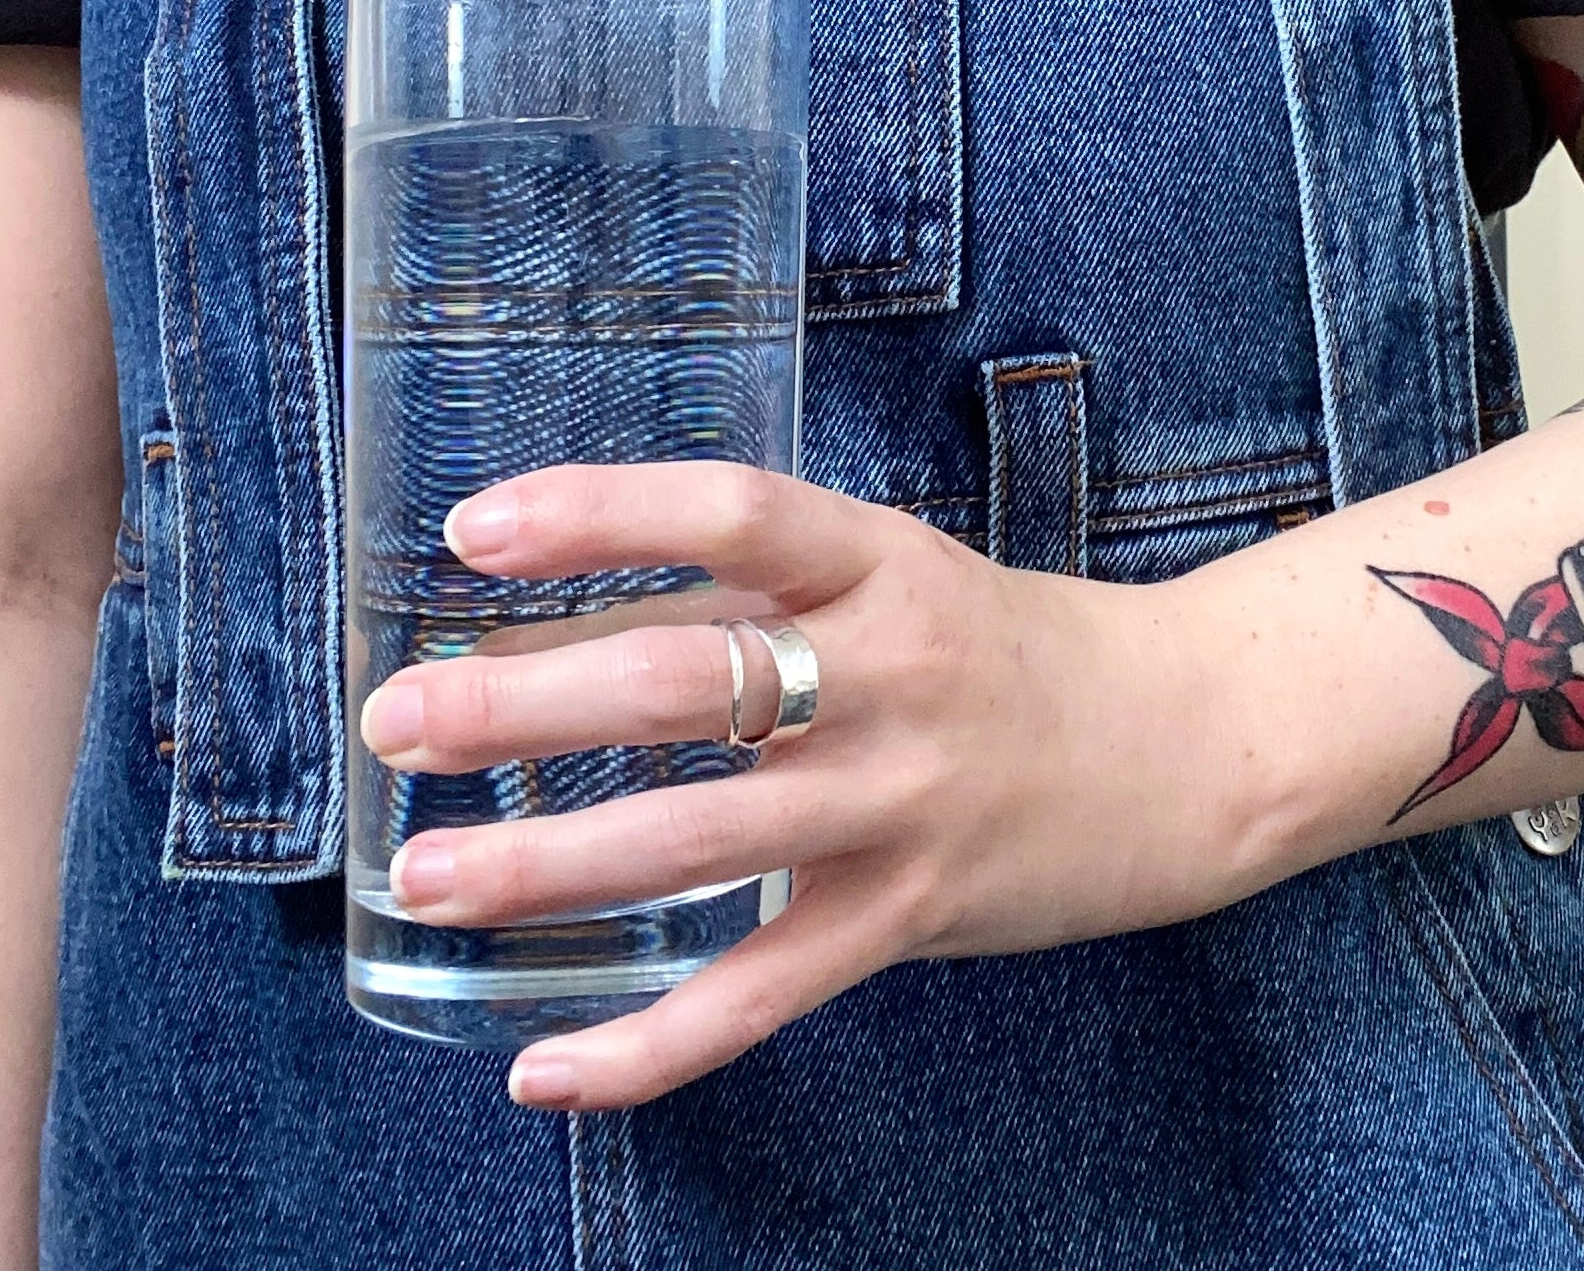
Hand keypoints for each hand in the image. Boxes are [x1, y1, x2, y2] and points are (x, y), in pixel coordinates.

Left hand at [359, 466, 1265, 1110]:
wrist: (1185, 740)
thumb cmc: (1006, 648)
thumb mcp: (896, 581)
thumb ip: (752, 601)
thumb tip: (554, 628)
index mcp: (884, 564)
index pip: (738, 514)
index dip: (606, 514)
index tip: (474, 531)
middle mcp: (895, 672)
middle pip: (697, 682)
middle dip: (531, 706)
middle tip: (398, 722)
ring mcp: (906, 800)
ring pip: (710, 838)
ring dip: (555, 866)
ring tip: (429, 879)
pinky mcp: (914, 914)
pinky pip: (767, 992)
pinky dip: (651, 1046)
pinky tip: (545, 1069)